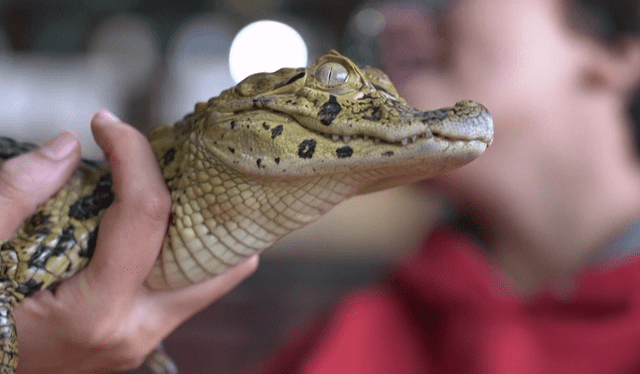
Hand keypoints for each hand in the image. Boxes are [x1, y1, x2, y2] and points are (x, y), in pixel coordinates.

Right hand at [9, 111, 257, 372]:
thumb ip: (13, 198)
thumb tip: (69, 147)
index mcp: (94, 313)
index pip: (147, 215)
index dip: (134, 155)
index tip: (108, 126)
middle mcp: (135, 329)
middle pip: (219, 259)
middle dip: (207, 202)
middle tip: (174, 156)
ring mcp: (141, 337)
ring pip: (213, 277)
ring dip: (200, 225)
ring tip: (168, 180)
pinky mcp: (137, 333)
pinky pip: (185, 286)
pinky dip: (179, 246)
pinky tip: (151, 216)